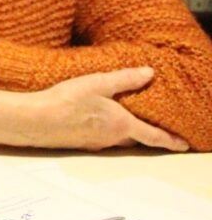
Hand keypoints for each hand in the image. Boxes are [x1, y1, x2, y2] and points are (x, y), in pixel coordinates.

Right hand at [26, 68, 188, 150]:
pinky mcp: (79, 143)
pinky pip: (101, 139)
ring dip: (125, 133)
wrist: (36, 120)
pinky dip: (106, 132)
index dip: (170, 141)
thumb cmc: (67, 101)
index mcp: (122, 124)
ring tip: (126, 123)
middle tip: (155, 130)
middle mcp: (112, 138)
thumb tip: (148, 73)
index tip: (182, 146)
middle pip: (136, 139)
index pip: (153, 136)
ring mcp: (95, 143)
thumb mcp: (98, 83)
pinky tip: (95, 121)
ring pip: (118, 140)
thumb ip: (124, 79)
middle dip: (147, 136)